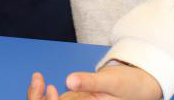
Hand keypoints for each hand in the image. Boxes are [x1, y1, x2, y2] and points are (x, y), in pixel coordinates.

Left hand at [31, 65, 161, 99]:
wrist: (136, 84)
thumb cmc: (128, 85)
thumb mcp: (112, 81)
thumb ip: (90, 82)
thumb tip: (70, 81)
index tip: (50, 90)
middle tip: (38, 79)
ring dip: (36, 96)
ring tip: (37, 78)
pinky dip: (40, 93)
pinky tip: (39, 80)